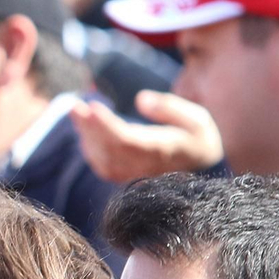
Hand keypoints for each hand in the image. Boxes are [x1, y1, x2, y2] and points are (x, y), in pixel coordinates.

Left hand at [70, 90, 224, 182]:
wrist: (205, 175)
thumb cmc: (199, 141)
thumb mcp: (197, 119)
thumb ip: (169, 107)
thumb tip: (140, 99)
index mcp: (162, 150)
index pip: (128, 140)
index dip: (107, 125)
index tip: (92, 107)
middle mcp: (145, 166)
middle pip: (109, 149)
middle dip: (89, 127)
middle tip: (74, 106)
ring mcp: (134, 175)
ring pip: (102, 159)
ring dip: (86, 136)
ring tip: (76, 112)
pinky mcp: (127, 179)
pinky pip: (103, 166)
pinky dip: (90, 148)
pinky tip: (84, 130)